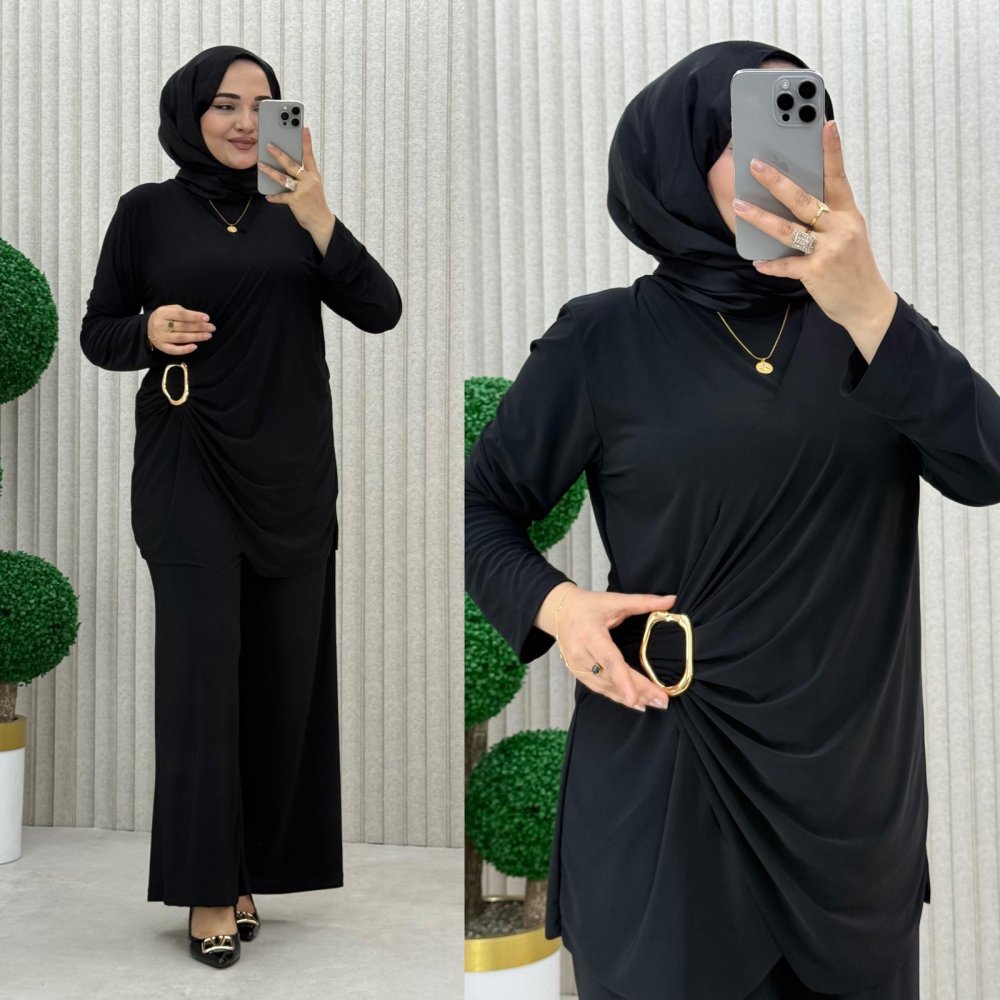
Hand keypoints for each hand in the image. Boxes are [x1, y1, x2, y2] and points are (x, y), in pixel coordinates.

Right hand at [147, 304, 213, 354]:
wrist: (148, 327)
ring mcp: (161, 337)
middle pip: (183, 326)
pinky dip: (185, 349)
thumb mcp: (170, 310)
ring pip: (181, 338)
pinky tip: (195, 347)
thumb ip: (183, 312)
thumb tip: (200, 318)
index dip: (194, 316)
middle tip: (212, 328)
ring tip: (208, 335)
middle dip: (199, 327)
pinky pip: (174, 350)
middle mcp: (160, 325)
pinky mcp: (162, 347)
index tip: (207, 318)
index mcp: (162, 313)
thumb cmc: (164, 317)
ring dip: (196, 337)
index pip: (181, 314)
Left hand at [257, 126, 335, 238]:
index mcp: (314, 175)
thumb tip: (287, 164)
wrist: (321, 222)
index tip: (303, 128)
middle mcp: (309, 181)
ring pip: (284, 178)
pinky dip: (274, 197)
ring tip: (260, 165)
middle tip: (269, 145)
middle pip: (293, 164)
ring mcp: (303, 191)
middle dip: (280, 154)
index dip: (306, 142)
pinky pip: (282, 197)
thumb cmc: (315, 202)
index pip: (309, 155)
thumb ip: (303, 175)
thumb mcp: (314, 186)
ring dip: (270, 171)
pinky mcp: (296, 201)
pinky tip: (268, 195)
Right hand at [540, 582, 677, 711]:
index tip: (636, 698)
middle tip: (662, 700)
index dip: (624, 680)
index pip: (609, 660)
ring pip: (605, 687)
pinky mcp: (576, 673)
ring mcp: (576, 665)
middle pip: (611, 678)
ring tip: (655, 702)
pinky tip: (635, 703)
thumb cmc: (586, 605)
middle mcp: (580, 653)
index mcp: (590, 634)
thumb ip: (643, 602)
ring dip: (630, 697)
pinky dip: (617, 696)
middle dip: (638, 692)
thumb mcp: (614, 600)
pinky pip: (599, 688)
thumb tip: (671, 600)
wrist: (558, 611)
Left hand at [733, 120, 897, 360]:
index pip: (839, 176)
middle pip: (804, 200)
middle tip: (756, 165)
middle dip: (778, 181)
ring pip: (788, 230)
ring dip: (761, 218)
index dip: (832, 151)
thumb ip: (829, 216)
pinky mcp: (816, 273)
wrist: (867, 304)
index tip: (826, 124)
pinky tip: (757, 262)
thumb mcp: (850, 234)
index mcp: (849, 214)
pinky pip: (787, 265)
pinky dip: (771, 265)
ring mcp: (828, 250)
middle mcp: (840, 228)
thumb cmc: (853, 266)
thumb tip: (796, 197)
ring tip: (740, 206)